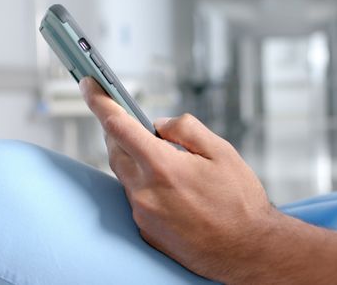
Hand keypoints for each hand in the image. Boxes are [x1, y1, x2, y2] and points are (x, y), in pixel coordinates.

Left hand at [79, 77, 276, 281]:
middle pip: (115, 150)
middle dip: (120, 132)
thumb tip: (159, 124)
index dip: (99, 101)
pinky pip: (136, 198)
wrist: (248, 251)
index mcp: (162, 167)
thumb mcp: (222, 152)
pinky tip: (172, 189)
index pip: (118, 125)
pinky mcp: (146, 232)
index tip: (88, 85)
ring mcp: (143, 215)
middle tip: (138, 124)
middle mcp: (145, 192)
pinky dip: (145, 185)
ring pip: (125, 175)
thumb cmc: (240, 202)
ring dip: (136, 160)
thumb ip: (186, 129)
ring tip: (167, 160)